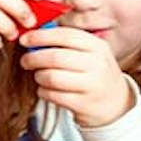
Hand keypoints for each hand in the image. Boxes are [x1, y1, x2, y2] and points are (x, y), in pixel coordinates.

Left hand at [18, 24, 133, 127]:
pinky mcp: (82, 104)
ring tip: (39, 76)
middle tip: (26, 60)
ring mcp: (91, 85)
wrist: (115, 103)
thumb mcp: (90, 53)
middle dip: (34, 58)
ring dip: (39, 76)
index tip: (25, 39)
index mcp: (97, 47)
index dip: (41, 36)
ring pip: (52, 77)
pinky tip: (45, 90)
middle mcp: (97, 64)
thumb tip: (34, 36)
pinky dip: (43, 92)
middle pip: (56, 57)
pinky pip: (53, 95)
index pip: (65, 36)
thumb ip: (66, 43)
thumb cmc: (95, 74)